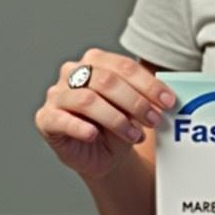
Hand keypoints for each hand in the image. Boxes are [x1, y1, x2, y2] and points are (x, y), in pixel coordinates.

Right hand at [35, 49, 175, 181]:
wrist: (101, 154)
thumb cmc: (117, 125)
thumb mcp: (134, 108)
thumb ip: (145, 96)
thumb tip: (166, 97)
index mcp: (96, 61)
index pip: (124, 67)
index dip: (149, 84)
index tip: (168, 101)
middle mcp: (73, 72)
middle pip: (107, 81)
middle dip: (136, 102)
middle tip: (154, 120)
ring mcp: (57, 94)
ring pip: (87, 100)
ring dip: (117, 119)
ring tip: (135, 135)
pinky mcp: (46, 118)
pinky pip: (61, 119)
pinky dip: (80, 127)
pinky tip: (94, 135)